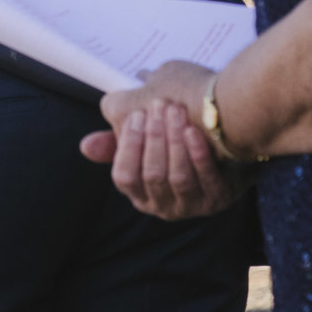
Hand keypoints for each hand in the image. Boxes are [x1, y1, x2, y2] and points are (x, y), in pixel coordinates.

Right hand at [78, 60, 240, 221]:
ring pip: (178, 177)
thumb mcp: (144, 145)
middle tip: (159, 104)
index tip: (136, 114)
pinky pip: (207, 179)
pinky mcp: (218, 200)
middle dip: (154, 137)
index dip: (129, 146)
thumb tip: (86, 146)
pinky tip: (193, 130)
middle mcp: (162, 207)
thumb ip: (118, 143)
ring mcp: (192, 207)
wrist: (224, 151)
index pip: (124, 176)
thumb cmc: (175, 146)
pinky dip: (198, 154)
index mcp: (139, 194)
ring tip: (176, 110)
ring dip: (175, 141)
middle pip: (153, 175)